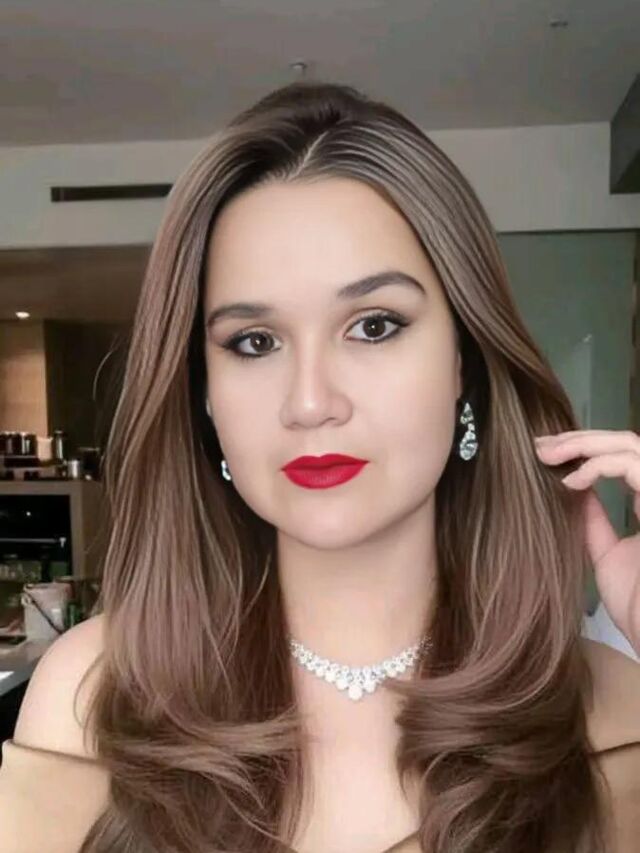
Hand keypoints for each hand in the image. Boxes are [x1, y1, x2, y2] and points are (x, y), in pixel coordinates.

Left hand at [535, 429, 639, 655]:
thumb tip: (575, 488)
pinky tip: (571, 482)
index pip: (622, 458)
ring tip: (548, 454)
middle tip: (540, 444)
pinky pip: (634, 465)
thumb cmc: (637, 607)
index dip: (584, 449)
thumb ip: (594, 521)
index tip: (545, 453)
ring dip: (584, 443)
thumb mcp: (607, 555)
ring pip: (631, 444)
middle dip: (579, 438)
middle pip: (626, 442)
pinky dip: (599, 465)